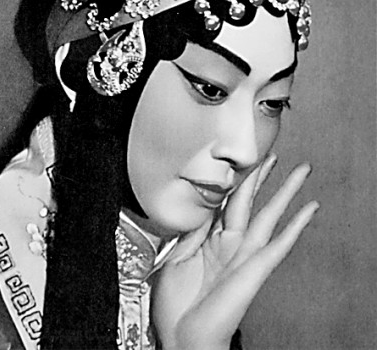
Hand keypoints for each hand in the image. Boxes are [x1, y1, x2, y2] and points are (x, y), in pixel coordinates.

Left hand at [151, 155, 318, 349]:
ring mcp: (244, 255)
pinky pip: (279, 245)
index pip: (225, 201)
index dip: (234, 180)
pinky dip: (296, 227)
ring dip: (285, 192)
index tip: (241, 162)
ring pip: (269, 215)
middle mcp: (231, 243)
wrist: (181, 338)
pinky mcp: (255, 269)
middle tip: (273, 156)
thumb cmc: (176, 304)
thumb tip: (200, 205)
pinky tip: (309, 210)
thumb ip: (191, 232)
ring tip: (301, 172)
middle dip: (261, 176)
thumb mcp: (176, 257)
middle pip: (250, 201)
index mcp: (210, 240)